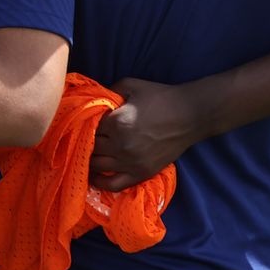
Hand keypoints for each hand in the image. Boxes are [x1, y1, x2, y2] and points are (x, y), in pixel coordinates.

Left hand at [90, 77, 200, 191]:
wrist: (190, 115)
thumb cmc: (159, 97)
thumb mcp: (130, 85)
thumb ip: (107, 91)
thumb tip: (93, 99)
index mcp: (116, 122)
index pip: (88, 127)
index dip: (83, 124)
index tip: (81, 122)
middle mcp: (121, 145)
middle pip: (90, 147)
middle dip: (84, 141)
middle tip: (80, 138)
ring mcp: (131, 162)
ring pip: (97, 165)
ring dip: (88, 160)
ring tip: (82, 155)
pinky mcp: (142, 173)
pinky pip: (115, 184)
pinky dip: (101, 182)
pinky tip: (93, 177)